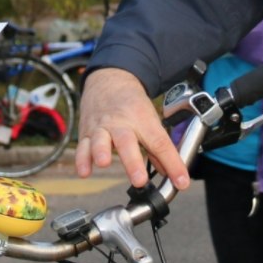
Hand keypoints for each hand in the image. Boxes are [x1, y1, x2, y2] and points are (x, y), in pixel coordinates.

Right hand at [74, 68, 189, 189]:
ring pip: (100, 141)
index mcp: (143, 119)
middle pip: (127, 142)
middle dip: (133, 162)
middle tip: (139, 180)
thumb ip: (158, 149)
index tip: (181, 181)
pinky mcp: (86, 132)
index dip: (172, 163)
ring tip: (104, 163)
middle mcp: (121, 123)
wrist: (109, 81)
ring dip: (101, 152)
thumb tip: (172, 174)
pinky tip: (84, 171)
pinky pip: (82, 147)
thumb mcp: (150, 121)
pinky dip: (81, 159)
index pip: (160, 143)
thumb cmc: (132, 105)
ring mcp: (102, 127)